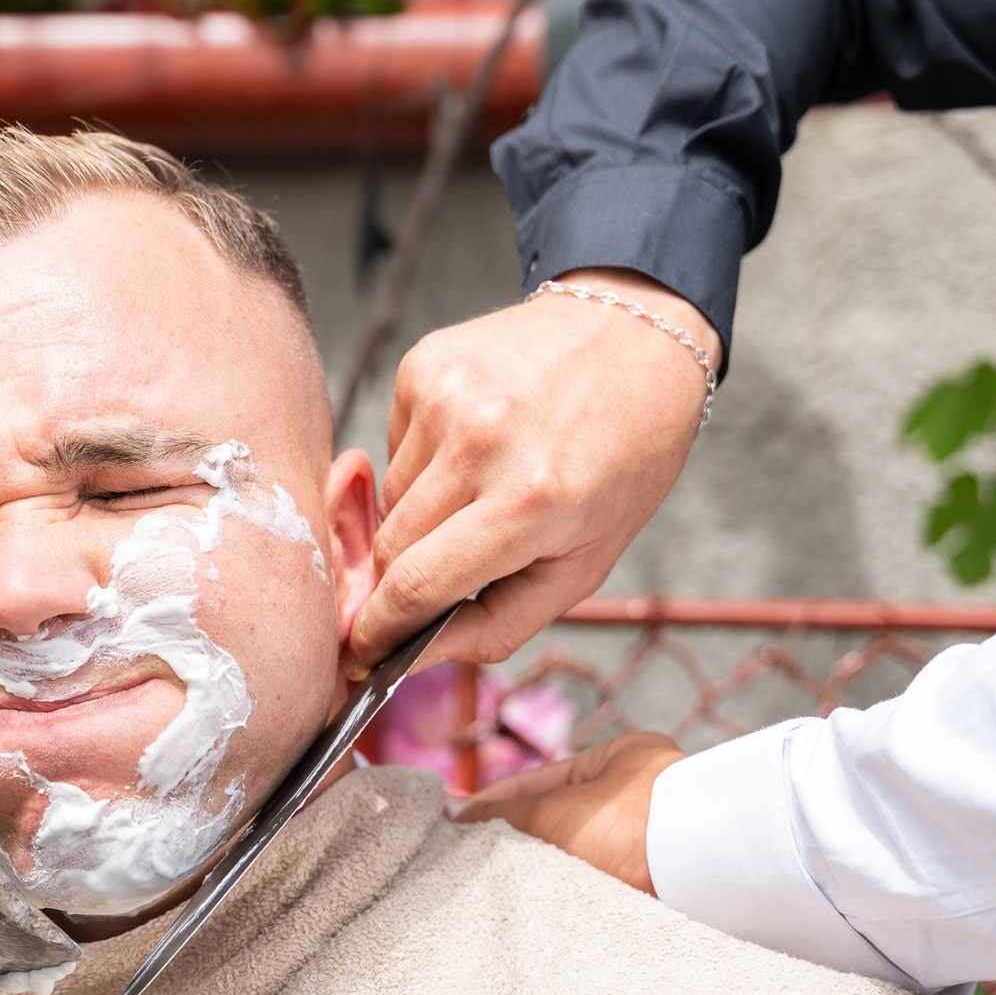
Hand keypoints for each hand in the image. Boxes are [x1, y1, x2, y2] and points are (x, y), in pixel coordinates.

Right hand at [345, 270, 713, 675]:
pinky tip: (476, 443)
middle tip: (445, 572)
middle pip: (391, 547)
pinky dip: (424, 461)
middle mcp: (480, 442)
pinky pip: (393, 445)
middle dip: (405, 576)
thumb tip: (412, 656)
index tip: (363, 653)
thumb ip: (497, 624)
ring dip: (422, 514)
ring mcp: (446, 396)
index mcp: (531, 502)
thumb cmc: (620, 461)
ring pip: (389, 498)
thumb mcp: (586, 563)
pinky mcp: (424, 364)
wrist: (633, 338)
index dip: (380, 631)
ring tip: (485, 488)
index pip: (416, 586)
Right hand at [449, 731, 686, 893]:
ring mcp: (655, 840)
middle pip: (560, 819)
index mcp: (622, 759)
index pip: (541, 779)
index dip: (493, 803)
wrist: (703, 875)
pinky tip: (543, 908)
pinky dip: (573, 893)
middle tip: (468, 863)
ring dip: (544, 871)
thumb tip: (452, 815)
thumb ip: (500, 816)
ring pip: (580, 855)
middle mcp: (642, 795)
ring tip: (498, 890)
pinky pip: (603, 885)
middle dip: (517, 841)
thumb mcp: (553, 813)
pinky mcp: (663, 883)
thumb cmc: (633, 824)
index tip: (452, 826)